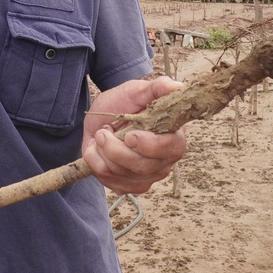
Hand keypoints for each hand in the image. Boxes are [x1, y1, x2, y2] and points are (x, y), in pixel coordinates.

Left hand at [82, 77, 186, 194]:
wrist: (102, 118)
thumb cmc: (124, 103)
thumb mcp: (137, 91)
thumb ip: (156, 88)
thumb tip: (176, 86)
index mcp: (173, 137)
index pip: (170, 149)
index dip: (148, 145)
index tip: (130, 135)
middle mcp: (164, 162)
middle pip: (141, 166)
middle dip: (115, 148)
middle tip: (103, 131)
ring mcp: (147, 177)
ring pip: (121, 174)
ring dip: (103, 151)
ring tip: (103, 135)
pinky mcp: (128, 186)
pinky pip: (108, 180)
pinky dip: (96, 161)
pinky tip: (99, 150)